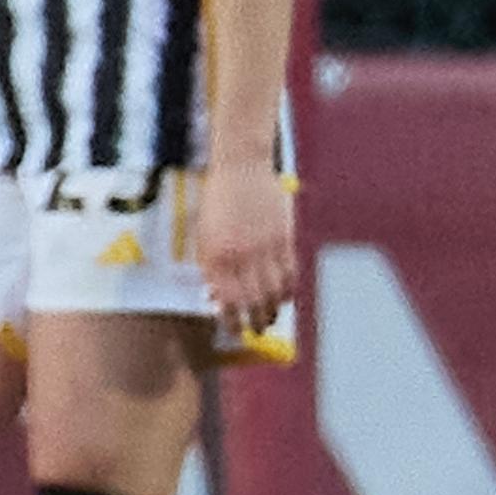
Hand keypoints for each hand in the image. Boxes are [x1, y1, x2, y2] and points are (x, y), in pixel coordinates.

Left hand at [196, 167, 297, 337]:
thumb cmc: (218, 200)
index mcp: (218, 255)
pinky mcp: (285, 237)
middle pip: (256, 301)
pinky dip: (290, 289)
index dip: (233, 320)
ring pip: (277, 291)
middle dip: (256, 321)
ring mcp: (267, 246)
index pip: (229, 301)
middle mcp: (243, 254)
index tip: (235, 328)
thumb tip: (218, 299)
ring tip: (271, 315)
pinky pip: (292, 272)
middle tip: (256, 328)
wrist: (241, 166)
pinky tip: (285, 295)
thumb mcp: (204, 236)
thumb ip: (211, 268)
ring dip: (275, 308)